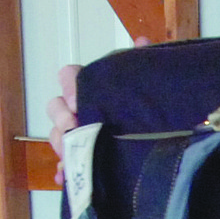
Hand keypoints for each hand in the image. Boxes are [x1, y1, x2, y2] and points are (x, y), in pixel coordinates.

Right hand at [46, 37, 151, 184]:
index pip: (68, 76)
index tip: (79, 100)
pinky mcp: (84, 161)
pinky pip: (66, 166)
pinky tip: (66, 176)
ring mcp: (80, 136)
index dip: (69, 85)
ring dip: (61, 143)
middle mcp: (81, 111)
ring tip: (73, 152)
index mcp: (93, 89)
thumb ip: (144, 63)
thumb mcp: (151, 85)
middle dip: (61, 117)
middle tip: (74, 126)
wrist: (164, 145)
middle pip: (55, 107)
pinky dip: (64, 172)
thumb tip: (142, 41)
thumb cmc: (151, 111)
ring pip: (57, 136)